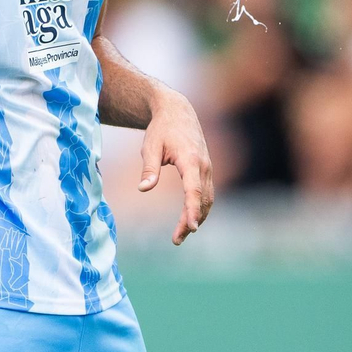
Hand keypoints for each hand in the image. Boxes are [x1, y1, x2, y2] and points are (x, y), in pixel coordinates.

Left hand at [138, 90, 213, 245]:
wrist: (177, 111)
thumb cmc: (161, 129)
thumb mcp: (150, 146)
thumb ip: (149, 169)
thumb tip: (143, 189)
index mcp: (190, 160)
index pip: (194, 191)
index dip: (193, 210)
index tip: (190, 228)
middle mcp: (204, 165)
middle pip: (202, 200)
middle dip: (192, 221)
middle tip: (176, 240)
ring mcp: (207, 168)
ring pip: (208, 199)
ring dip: (198, 217)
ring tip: (181, 235)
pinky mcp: (206, 169)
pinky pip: (207, 193)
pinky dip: (201, 208)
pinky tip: (190, 219)